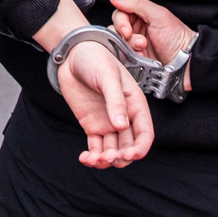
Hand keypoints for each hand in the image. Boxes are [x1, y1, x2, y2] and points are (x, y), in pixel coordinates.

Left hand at [35, 0, 153, 168]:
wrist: (72, 56)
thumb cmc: (95, 59)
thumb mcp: (108, 76)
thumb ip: (115, 101)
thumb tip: (121, 126)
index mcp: (135, 104)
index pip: (145, 133)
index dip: (141, 148)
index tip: (129, 155)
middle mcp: (124, 117)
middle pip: (130, 146)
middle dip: (122, 157)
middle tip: (108, 157)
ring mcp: (108, 123)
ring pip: (113, 151)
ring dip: (106, 160)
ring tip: (93, 159)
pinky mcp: (92, 126)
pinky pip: (96, 148)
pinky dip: (92, 157)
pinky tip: (85, 158)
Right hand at [109, 0, 194, 92]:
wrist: (186, 61)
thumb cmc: (176, 37)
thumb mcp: (158, 15)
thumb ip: (136, 3)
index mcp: (141, 14)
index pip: (120, 13)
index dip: (121, 22)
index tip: (126, 30)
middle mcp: (136, 27)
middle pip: (116, 28)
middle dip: (126, 36)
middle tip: (139, 41)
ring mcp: (134, 43)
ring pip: (119, 43)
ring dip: (129, 46)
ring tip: (143, 49)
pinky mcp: (135, 57)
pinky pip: (123, 56)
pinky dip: (130, 57)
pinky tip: (140, 57)